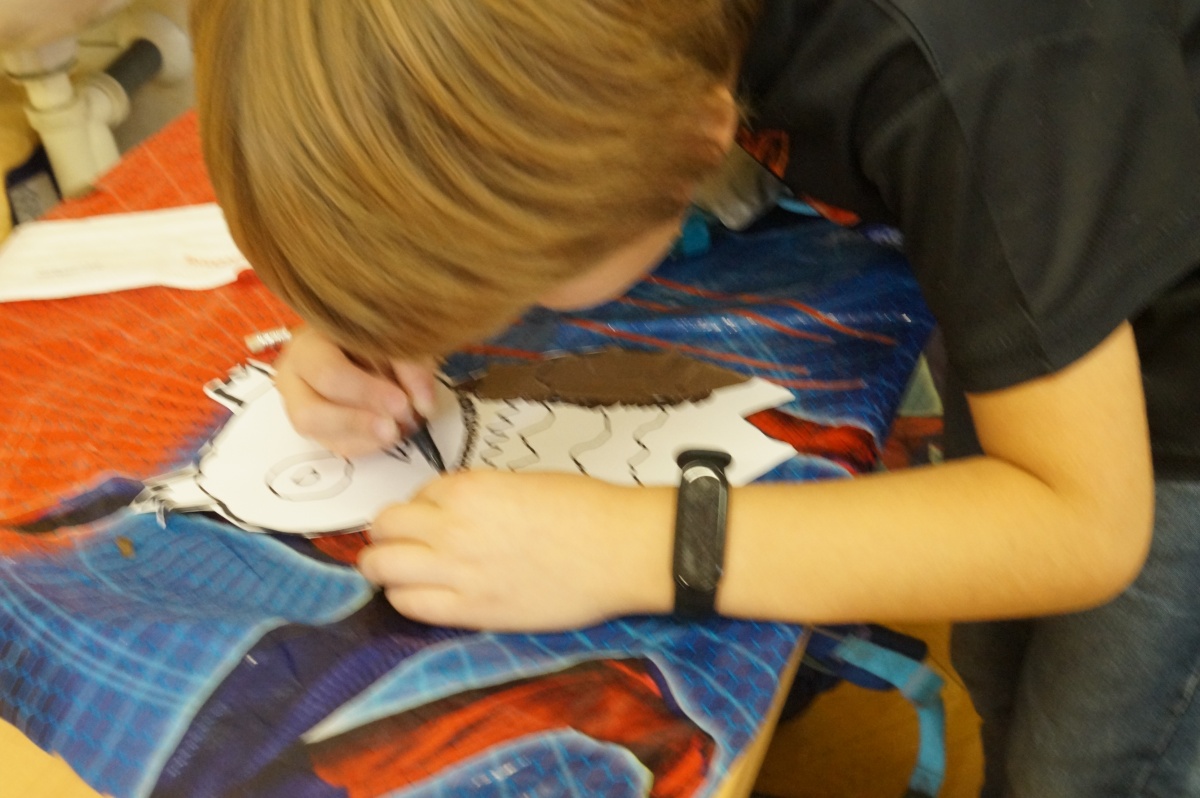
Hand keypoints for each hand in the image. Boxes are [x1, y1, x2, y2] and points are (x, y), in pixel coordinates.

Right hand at [273, 327, 437, 456]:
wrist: (368, 345)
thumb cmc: (375, 336)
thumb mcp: (396, 340)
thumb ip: (411, 366)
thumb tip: (423, 404)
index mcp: (307, 345)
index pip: (327, 374)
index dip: (365, 392)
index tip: (402, 403)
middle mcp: (293, 379)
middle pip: (310, 414)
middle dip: (358, 423)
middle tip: (395, 426)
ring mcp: (300, 408)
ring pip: (322, 437)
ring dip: (365, 437)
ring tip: (398, 428)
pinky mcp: (319, 430)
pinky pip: (338, 447)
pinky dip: (369, 444)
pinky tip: (390, 432)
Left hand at [358, 471, 676, 630]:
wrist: (618, 550)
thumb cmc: (584, 508)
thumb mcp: (521, 483)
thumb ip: (480, 495)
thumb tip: (459, 509)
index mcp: (466, 489)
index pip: (415, 495)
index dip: (421, 506)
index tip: (432, 516)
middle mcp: (450, 527)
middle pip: (384, 527)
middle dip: (386, 533)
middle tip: (399, 542)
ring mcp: (456, 571)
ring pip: (382, 567)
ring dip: (383, 566)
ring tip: (396, 571)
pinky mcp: (471, 610)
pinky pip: (409, 605)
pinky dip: (404, 598)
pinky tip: (418, 595)